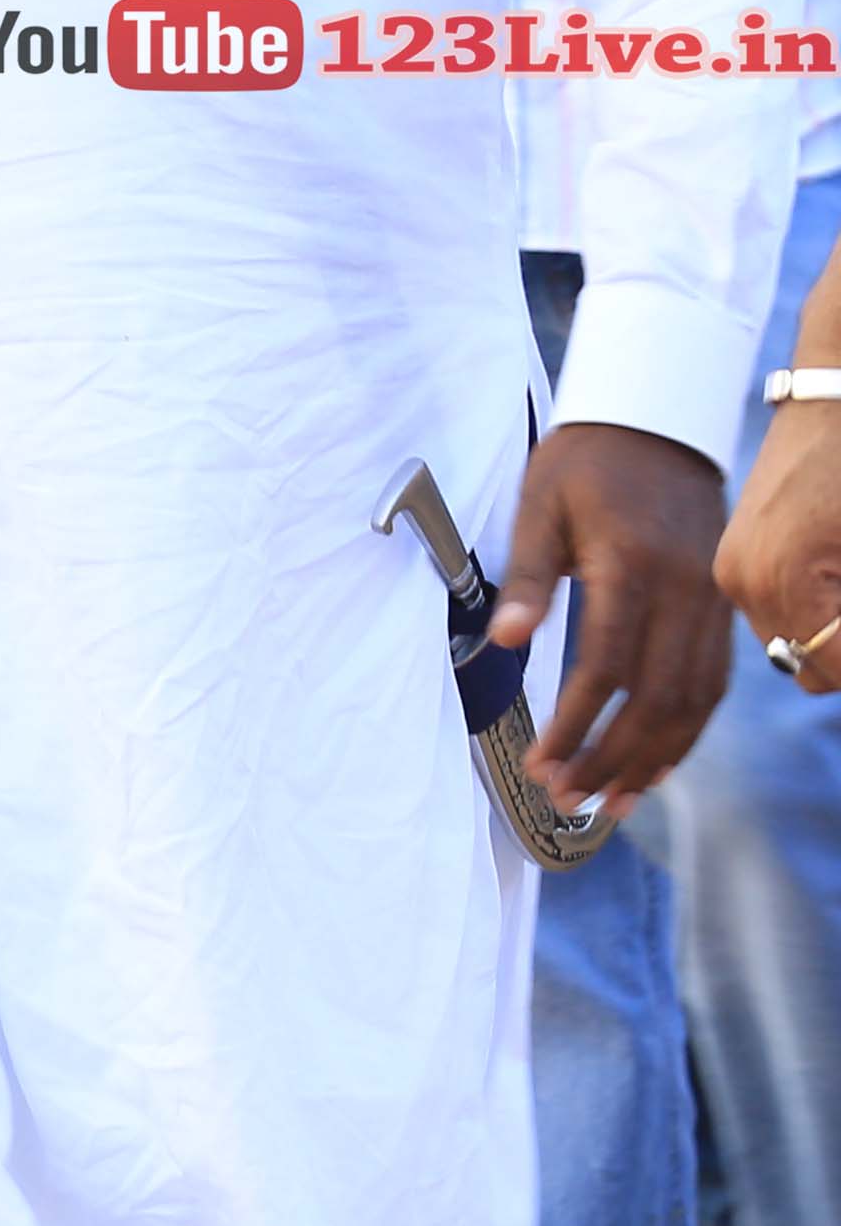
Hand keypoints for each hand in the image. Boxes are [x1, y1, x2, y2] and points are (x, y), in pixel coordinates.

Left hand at [499, 419, 735, 806]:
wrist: (654, 423)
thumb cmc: (583, 463)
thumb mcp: (538, 506)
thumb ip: (526, 578)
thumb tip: (505, 642)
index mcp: (631, 566)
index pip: (608, 665)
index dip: (576, 723)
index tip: (543, 762)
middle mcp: (683, 592)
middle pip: (656, 698)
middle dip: (612, 757)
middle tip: (568, 798)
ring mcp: (711, 602)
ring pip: (693, 701)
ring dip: (653, 759)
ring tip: (611, 802)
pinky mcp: (721, 607)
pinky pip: (712, 682)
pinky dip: (686, 730)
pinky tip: (657, 764)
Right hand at [726, 390, 840, 685]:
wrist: (834, 404)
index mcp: (782, 577)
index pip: (833, 668)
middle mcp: (744, 582)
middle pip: (809, 668)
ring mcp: (733, 573)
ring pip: (792, 648)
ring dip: (829, 638)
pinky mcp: (735, 562)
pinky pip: (778, 618)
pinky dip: (812, 615)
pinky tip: (833, 582)